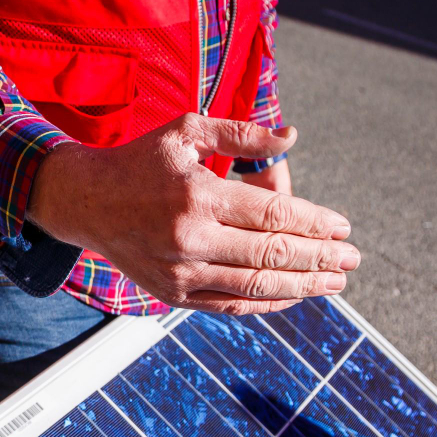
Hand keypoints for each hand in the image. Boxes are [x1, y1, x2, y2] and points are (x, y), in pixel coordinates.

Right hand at [27, 114, 356, 314]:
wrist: (84, 202)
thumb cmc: (140, 161)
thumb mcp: (187, 131)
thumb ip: (242, 134)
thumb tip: (291, 139)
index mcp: (197, 195)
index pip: (272, 215)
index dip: (314, 224)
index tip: (343, 227)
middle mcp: (189, 239)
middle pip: (271, 255)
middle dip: (319, 258)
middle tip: (352, 258)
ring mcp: (180, 274)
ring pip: (255, 287)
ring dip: (303, 287)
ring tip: (335, 283)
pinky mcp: (173, 296)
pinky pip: (230, 305)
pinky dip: (266, 303)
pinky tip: (294, 295)